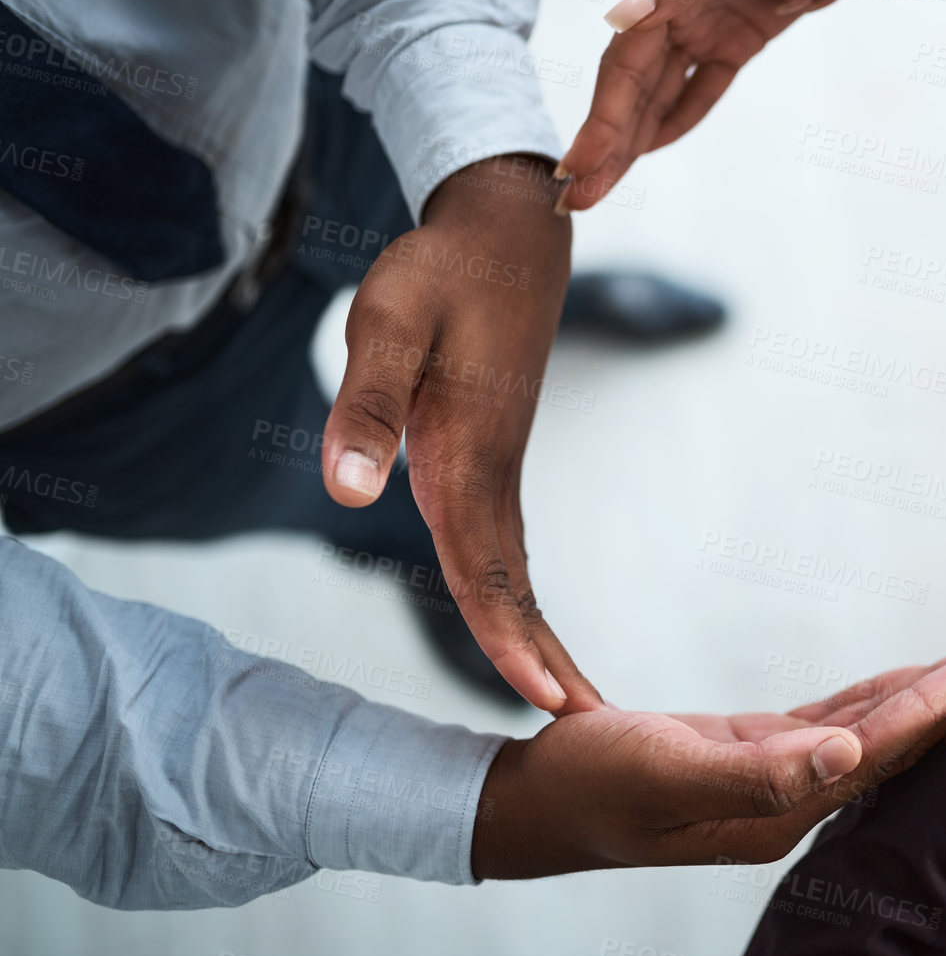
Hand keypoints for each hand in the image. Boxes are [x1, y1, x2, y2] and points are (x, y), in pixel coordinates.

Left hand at [319, 155, 595, 712]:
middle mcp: (493, 467)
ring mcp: (499, 462)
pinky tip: (520, 621)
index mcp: (471, 448)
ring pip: (514, 566)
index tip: (546, 703)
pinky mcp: (493, 452)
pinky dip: (517, 593)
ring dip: (533, 633)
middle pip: (513, 581)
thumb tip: (351, 494)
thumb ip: (368, 406)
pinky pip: (505, 541)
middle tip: (583, 728)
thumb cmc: (441, 267)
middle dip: (541, 658)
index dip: (507, 637)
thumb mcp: (389, 321)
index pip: (485, 563)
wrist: (508, 227)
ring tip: (567, 700)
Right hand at [472, 633, 945, 875]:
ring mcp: (769, 780)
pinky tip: (900, 681)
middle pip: (892, 741)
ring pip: (866, 730)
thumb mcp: (667, 771)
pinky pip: (826, 722)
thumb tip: (849, 757)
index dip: (944, 704)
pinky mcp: (746, 755)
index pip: (883, 750)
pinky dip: (868, 697)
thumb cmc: (588, 787)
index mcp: (779, 811)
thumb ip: (758, 773)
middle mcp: (788, 802)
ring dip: (921, 693)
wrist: (532, 803)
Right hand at [553, 0, 857, 212]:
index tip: (575, 169)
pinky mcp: (734, 41)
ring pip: (657, 97)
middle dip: (603, 148)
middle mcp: (672, 9)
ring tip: (599, 189)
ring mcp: (702, 27)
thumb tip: (621, 18)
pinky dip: (677, 119)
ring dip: (630, 144)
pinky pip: (699, 89)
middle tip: (574, 202)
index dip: (599, 122)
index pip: (621, 68)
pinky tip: (651, 151)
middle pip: (630, 91)